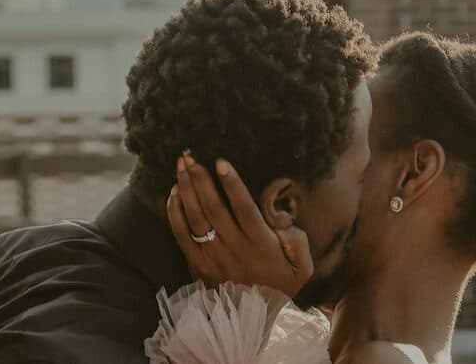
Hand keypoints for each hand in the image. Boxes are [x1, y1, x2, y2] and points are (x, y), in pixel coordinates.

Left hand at [166, 153, 313, 297]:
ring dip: (186, 189)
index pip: (244, 208)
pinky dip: (175, 214)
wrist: (252, 320)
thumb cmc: (280, 285)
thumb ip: (297, 237)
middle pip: (214, 208)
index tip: (221, 161)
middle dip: (201, 179)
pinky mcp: (197, 266)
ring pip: (196, 218)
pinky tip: (173, 193)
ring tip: (180, 165)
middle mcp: (235, 249)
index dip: (232, 184)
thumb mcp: (303, 265)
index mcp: (261, 244)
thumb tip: (279, 214)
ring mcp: (213, 258)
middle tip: (190, 155)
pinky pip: (182, 236)